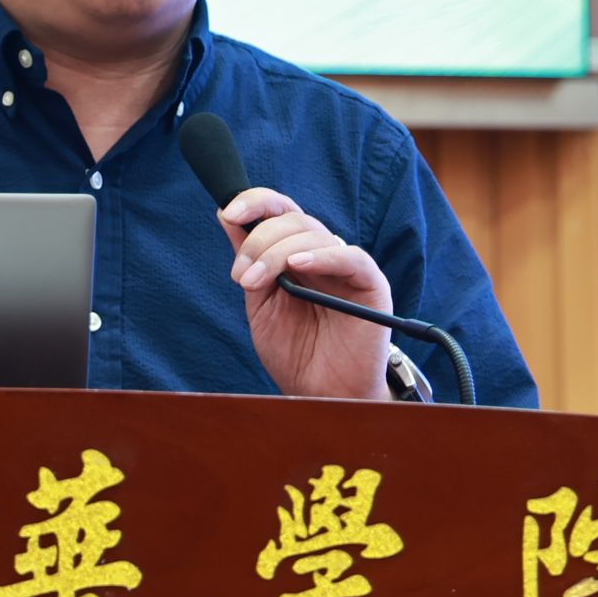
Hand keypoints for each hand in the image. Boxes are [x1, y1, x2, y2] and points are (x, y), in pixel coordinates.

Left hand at [219, 187, 393, 399]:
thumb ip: (249, 262)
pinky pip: (350, 257)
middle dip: (258, 241)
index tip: (229, 213)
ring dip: (276, 253)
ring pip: (313, 233)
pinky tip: (298, 264)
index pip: (280, 211)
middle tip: (241, 277)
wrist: (322, 394)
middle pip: (292, 219)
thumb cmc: (296, 353)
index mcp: (296, 254)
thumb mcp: (260, 305)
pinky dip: (322, 255)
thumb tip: (226, 215)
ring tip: (256, 283)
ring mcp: (346, 267)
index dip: (255, 202)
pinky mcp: (371, 284)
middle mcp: (322, 254)